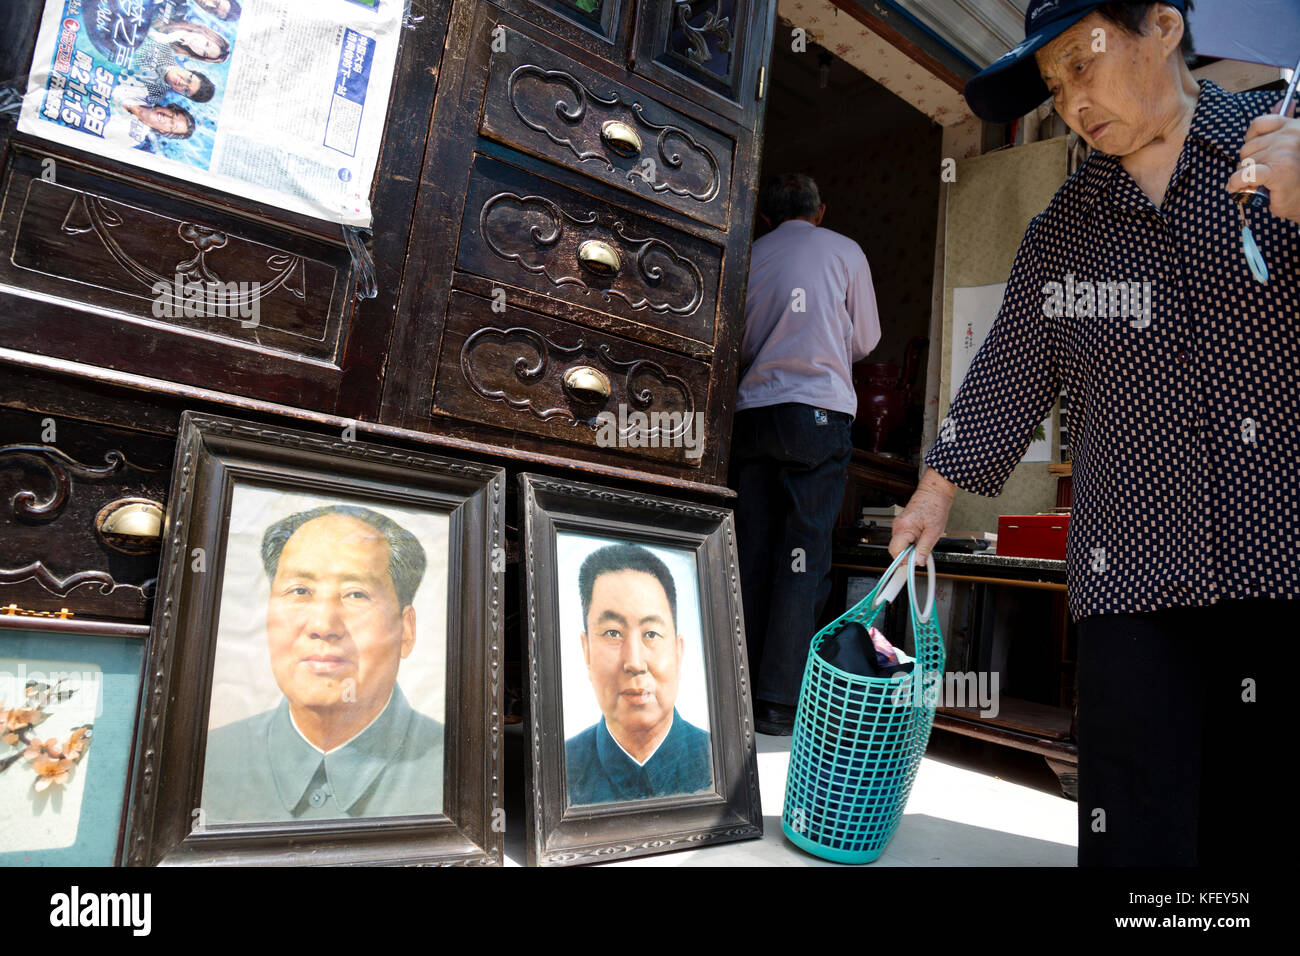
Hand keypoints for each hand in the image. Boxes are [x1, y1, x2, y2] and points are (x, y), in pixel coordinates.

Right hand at [888, 468, 955, 562]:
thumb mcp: (934, 531)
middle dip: (908, 555)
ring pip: (900, 544)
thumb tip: (918, 561)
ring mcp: (898, 524)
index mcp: (903, 527)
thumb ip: (924, 548)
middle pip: (896, 549)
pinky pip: (903, 538)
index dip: (904, 560)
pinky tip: (920, 539)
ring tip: (923, 543)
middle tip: (921, 554)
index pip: (895, 551)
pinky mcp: (902, 524)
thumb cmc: (935, 507)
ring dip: (910, 548)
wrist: (934, 492)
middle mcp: (897, 526)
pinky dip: (910, 542)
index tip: (913, 564)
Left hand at [1228, 98, 1299, 223]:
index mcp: (1294, 126)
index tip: (1256, 153)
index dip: (1251, 141)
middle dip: (1249, 163)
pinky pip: (1244, 174)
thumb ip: (1282, 125)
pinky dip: (1237, 183)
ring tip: (1260, 182)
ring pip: (1245, 161)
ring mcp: (1283, 153)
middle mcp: (1290, 136)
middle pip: (1248, 147)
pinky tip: (1239, 187)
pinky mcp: (1276, 171)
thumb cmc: (1297, 176)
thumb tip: (1278, 103)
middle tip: (1260, 174)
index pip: (1258, 124)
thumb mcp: (1292, 145)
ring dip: (1245, 175)